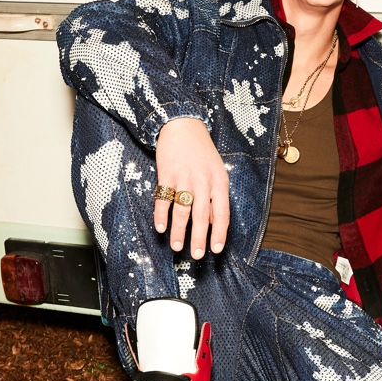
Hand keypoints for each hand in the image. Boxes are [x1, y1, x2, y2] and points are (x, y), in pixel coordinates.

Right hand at [154, 118, 229, 257]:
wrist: (183, 125)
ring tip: (176, 246)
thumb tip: (212, 224)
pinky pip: (164, 198)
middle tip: (195, 255)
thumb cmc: (202, 152)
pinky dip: (161, 214)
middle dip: (198, 238)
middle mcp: (203, 181)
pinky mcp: (167, 173)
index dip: (219, 233)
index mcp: (219, 182)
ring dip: (178, 231)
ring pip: (182, 210)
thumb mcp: (217, 172)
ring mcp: (184, 177)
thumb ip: (215, 198)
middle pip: (202, 215)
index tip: (216, 250)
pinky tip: (160, 227)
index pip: (222, 213)